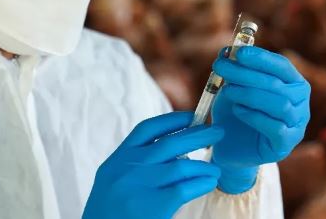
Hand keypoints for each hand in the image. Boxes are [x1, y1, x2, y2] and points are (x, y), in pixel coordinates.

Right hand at [83, 111, 224, 218]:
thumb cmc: (108, 212)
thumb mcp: (113, 179)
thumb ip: (136, 164)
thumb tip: (178, 153)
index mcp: (118, 159)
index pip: (148, 129)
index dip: (172, 120)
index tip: (192, 116)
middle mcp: (129, 168)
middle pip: (170, 143)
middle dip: (198, 134)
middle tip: (217, 132)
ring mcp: (142, 186)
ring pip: (183, 166)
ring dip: (204, 166)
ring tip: (215, 169)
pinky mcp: (154, 205)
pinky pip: (186, 188)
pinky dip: (202, 183)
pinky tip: (209, 183)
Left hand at [210, 46, 310, 193]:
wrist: (232, 146)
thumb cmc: (236, 111)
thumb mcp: (233, 86)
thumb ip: (234, 70)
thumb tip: (227, 51)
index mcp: (292, 83)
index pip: (282, 66)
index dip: (261, 58)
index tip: (238, 52)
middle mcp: (301, 103)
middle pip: (278, 84)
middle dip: (246, 73)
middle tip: (221, 67)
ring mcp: (296, 125)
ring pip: (280, 105)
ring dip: (249, 94)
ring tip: (227, 91)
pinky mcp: (285, 144)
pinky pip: (276, 127)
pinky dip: (254, 116)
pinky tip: (238, 110)